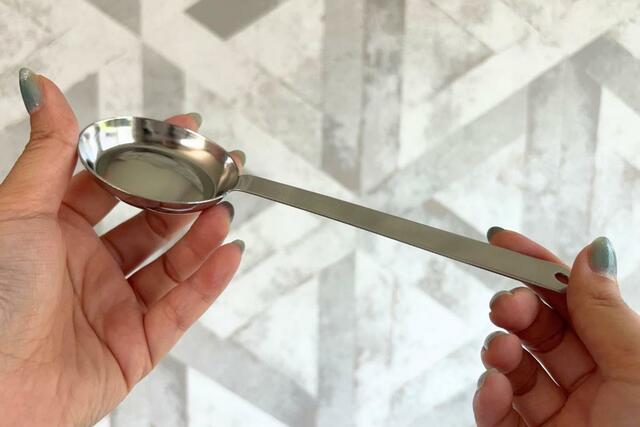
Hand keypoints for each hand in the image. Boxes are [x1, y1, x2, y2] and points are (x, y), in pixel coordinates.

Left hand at [0, 68, 244, 425]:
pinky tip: (228, 253)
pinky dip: (209, 281)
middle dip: (188, 194)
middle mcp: (87, 266)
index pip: (114, 183)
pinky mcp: (135, 346)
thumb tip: (43, 87)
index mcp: (55, 232)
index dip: (149, 155)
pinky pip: (182, 308)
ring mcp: (114, 306)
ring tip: (225, 209)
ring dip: (202, 235)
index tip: (183, 130)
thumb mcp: (18, 212)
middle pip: (152, 222)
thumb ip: (48, 151)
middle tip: (220, 169)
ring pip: (172, 264)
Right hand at [474, 228, 639, 425]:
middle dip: (515, 310)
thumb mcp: (639, 368)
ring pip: (513, 370)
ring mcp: (559, 420)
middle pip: (540, 332)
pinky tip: (494, 387)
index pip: (574, 303)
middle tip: (505, 306)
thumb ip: (606, 312)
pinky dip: (487, 397)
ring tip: (500, 350)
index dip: (539, 268)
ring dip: (498, 351)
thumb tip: (592, 253)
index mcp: (623, 363)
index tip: (501, 241)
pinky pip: (497, 416)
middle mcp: (592, 389)